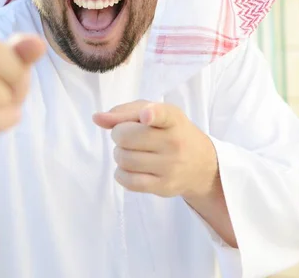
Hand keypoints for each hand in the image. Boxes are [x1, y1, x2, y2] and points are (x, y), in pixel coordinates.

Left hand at [93, 101, 217, 200]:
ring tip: (132, 151)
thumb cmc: (170, 131)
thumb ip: (124, 112)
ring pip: (124, 159)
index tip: (146, 116)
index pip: (163, 115)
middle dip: (119, 134)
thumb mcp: (154, 112)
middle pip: (126, 136)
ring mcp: (170, 166)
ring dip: (119, 154)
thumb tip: (97, 118)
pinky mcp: (164, 187)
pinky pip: (128, 181)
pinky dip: (121, 173)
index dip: (152, 114)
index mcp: (172, 118)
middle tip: (128, 136)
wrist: (201, 163)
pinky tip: (130, 167)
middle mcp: (174, 142)